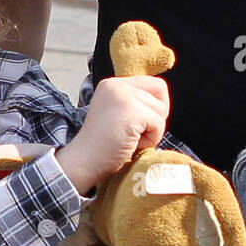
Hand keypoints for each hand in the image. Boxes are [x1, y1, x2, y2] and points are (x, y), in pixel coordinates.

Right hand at [57, 75, 169, 191]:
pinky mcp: (132, 111)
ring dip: (152, 130)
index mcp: (111, 84)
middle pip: (160, 93)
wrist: (84, 161)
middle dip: (155, 117)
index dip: (155, 105)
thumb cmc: (100, 146)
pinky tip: (132, 144)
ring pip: (161, 110)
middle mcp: (116, 85)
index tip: (140, 123)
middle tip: (135, 132)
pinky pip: (159, 124)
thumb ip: (133, 102)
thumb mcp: (115, 113)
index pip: (153, 84)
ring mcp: (124, 96)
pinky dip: (151, 139)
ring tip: (130, 139)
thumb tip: (161, 104)